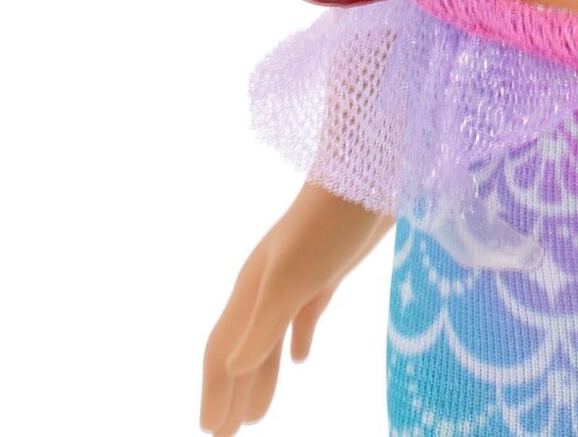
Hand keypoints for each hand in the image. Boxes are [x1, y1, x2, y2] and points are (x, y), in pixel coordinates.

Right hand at [200, 181, 395, 432]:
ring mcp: (296, 277)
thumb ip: (264, 322)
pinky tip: (301, 359)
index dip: (215, 392)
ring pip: (270, 338)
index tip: (211, 432)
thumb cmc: (328, 224)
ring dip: (261, 376)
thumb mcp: (293, 277)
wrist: (367, 168)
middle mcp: (266, 285)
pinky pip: (302, 317)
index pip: (223, 350)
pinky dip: (297, 341)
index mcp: (252, 289)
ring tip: (258, 416)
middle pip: (242, 349)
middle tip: (224, 435)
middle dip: (231, 392)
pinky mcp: (326, 271)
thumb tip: (234, 367)